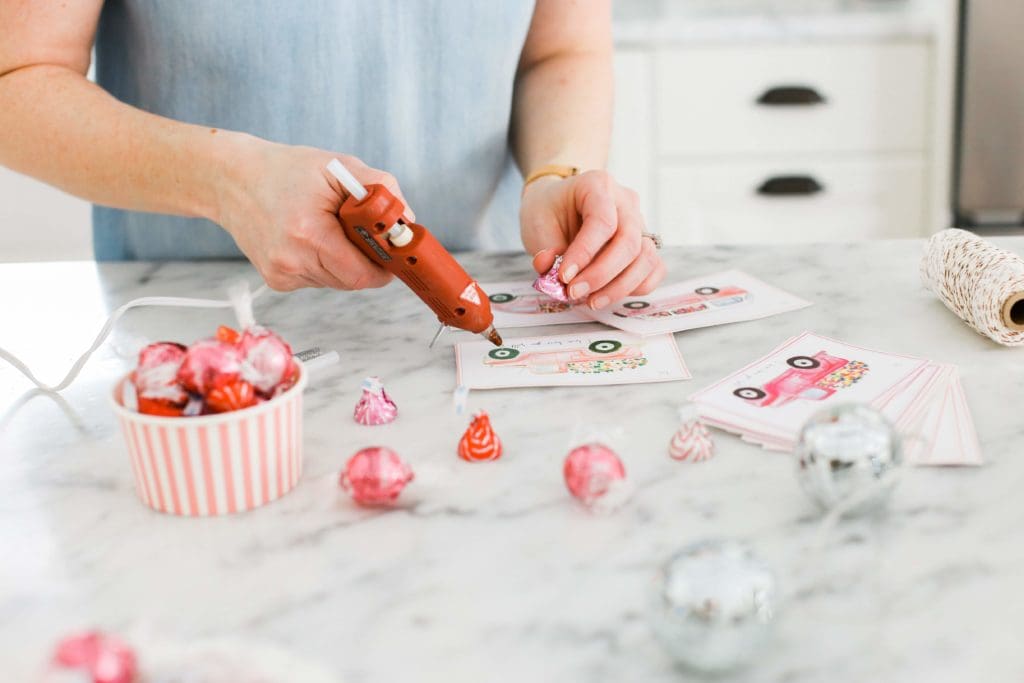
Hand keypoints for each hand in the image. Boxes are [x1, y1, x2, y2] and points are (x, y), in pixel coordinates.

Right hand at [213, 137, 413, 290]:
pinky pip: (318, 278)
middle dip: (366, 260)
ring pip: (336, 281)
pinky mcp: (277, 280)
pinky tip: (310, 237)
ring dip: (344, 260)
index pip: (362, 273)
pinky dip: (324, 262)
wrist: (231, 180)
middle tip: (363, 233)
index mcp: (308, 234)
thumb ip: (381, 189)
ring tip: (328, 228)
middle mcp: (292, 261)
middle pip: (352, 280)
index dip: (384, 265)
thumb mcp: (339, 167)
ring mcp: (282, 275)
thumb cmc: (286, 170)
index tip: (392, 252)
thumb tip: (408, 221)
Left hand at [519, 170, 664, 308]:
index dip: (584, 254)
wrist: (560, 203)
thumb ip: (545, 248)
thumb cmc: (550, 209)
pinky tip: (609, 294)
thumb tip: (551, 274)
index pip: (602, 222)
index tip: (564, 277)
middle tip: (574, 293)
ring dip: (620, 286)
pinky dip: (636, 287)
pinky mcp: (645, 245)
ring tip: (591, 300)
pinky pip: (654, 269)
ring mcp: (640, 223)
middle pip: (629, 242)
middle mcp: (625, 202)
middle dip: (601, 275)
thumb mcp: (537, 222)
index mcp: (597, 186)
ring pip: (646, 258)